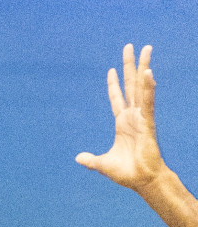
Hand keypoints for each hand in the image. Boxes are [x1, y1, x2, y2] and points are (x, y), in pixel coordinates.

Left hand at [76, 44, 166, 191]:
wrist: (142, 181)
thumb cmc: (127, 172)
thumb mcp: (102, 164)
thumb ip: (91, 160)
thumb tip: (79, 158)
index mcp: (122, 123)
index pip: (117, 98)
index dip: (113, 84)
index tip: (112, 69)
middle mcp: (133, 116)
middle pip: (131, 85)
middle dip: (130, 65)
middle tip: (131, 46)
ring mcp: (141, 117)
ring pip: (141, 87)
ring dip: (142, 67)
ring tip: (146, 49)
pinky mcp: (147, 123)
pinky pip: (147, 102)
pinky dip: (148, 87)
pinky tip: (148, 72)